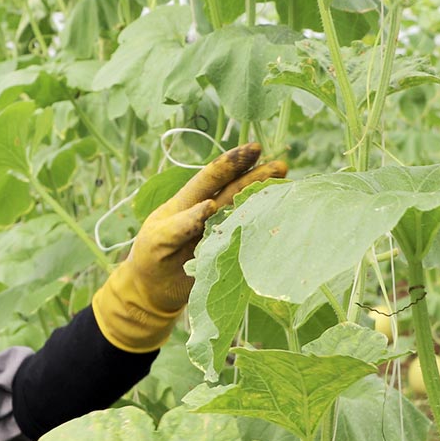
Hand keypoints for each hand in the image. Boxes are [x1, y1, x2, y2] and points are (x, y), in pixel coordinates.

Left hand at [92, 143, 286, 350]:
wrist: (154, 292)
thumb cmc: (151, 260)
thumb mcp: (158, 241)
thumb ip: (180, 224)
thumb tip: (210, 205)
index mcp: (187, 203)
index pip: (211, 178)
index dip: (232, 162)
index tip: (255, 149)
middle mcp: (208, 213)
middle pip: (235, 190)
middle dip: (258, 176)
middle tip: (282, 166)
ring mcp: (221, 231)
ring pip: (245, 209)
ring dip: (264, 197)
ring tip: (287, 186)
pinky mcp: (229, 252)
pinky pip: (248, 237)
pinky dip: (264, 227)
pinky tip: (281, 218)